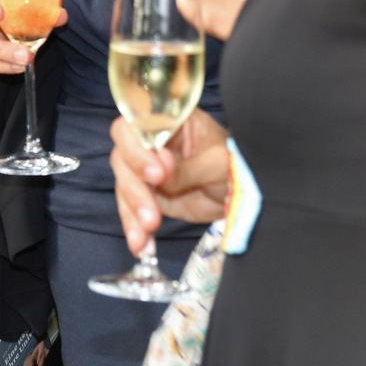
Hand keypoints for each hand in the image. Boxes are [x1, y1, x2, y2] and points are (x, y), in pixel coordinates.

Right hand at [110, 108, 229, 254]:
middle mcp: (150, 142)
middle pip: (123, 155)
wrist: (242, 193)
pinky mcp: (147, 194)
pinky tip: (139, 243)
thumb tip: (161, 176)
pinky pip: (131, 208)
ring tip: (146, 231)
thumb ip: (188, 169)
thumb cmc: (234, 165)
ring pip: (124, 184)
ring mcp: (145, 169)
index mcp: (168, 121)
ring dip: (132, 210)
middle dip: (135, 185)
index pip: (136, 124)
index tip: (157, 174)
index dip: (138, 148)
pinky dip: (133, 226)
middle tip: (152, 210)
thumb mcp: (217, 163)